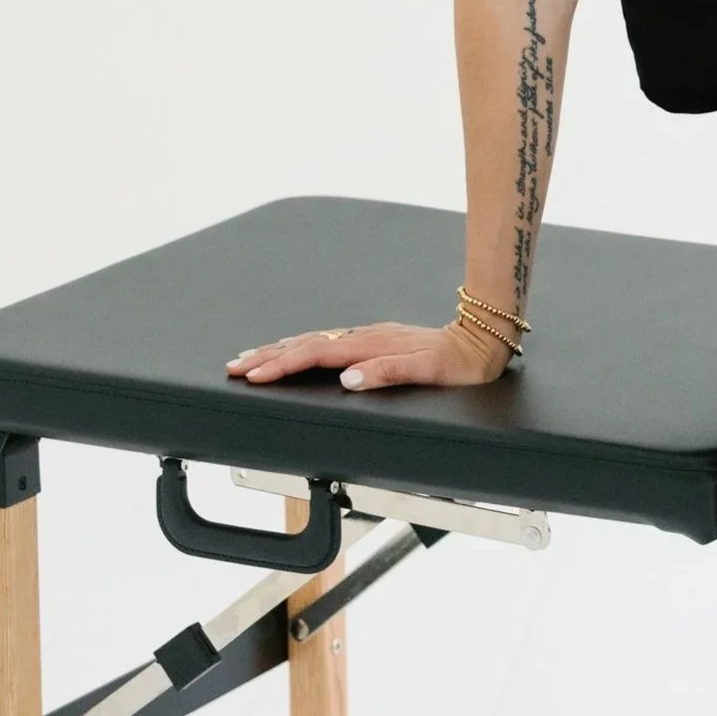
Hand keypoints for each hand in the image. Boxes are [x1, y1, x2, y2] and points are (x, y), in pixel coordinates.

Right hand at [225, 319, 512, 390]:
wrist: (482, 340)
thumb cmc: (459, 363)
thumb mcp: (429, 371)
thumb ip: (388, 373)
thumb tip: (349, 379)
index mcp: (372, 346)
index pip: (316, 354)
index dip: (282, 365)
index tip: (254, 375)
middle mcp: (366, 337)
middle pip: (307, 344)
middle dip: (268, 356)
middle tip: (234, 367)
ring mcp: (369, 336)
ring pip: (315, 340)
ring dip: (280, 350)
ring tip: (250, 358)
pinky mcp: (374, 339)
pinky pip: (328, 341)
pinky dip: (303, 346)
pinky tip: (294, 349)